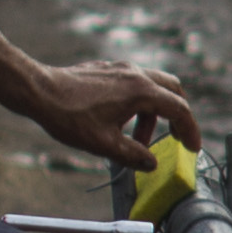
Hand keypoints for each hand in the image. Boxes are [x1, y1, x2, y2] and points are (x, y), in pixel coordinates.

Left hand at [20, 55, 191, 169]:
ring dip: (154, 112)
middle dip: (178, 115)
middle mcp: (135, 75)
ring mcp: (120, 69)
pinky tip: (121, 122)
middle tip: (176, 136)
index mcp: (141, 92)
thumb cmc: (70, 116)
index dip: (190, 130)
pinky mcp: (107, 70)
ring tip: (139, 138)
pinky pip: (134, 84)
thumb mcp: (105, 144)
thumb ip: (133, 155)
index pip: (179, 109)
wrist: (39, 91)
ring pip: (152, 87)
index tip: (192, 147)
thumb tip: (151, 163)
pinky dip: (138, 103)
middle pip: (172, 90)